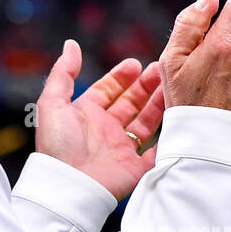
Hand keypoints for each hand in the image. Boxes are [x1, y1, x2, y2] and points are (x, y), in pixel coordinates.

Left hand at [34, 40, 165, 200]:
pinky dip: (167, 138)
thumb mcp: (52, 103)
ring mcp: (121, 149)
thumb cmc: (58, 146)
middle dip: (145, 86)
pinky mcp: (135, 168)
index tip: (136, 63)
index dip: (121, 77)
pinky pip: (156, 152)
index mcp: (86, 115)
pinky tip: (178, 120)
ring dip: (158, 104)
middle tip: (161, 70)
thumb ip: (63, 73)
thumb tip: (71, 44)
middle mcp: (105, 130)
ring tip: (173, 86)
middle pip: (130, 103)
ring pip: (146, 122)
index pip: (107, 91)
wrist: (69, 187)